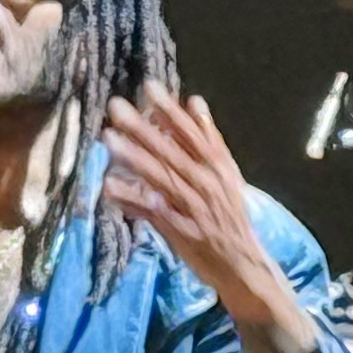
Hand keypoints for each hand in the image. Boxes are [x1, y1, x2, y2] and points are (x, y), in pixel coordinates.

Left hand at [103, 85, 276, 302]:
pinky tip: (109, 187)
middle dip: (143, 128)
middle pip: (171, 151)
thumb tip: (194, 100)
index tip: (149, 88)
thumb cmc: (230, 216)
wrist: (244, 264)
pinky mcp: (180, 230)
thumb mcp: (226, 173)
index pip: (193, 132)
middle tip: (117, 107)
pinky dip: (131, 199)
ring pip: (161, 177)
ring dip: (133, 158)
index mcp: (218, 166)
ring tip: (108, 139)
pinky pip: (152, 211)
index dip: (170, 110)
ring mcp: (193, 206)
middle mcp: (207, 182)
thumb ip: (209, 138)